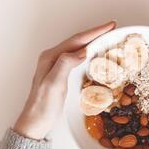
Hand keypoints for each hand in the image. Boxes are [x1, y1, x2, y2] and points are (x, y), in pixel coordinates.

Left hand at [14, 21, 115, 139]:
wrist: (36, 121)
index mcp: (51, 57)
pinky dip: (89, 52)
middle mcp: (53, 58)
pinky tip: (95, 54)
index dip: (94, 32)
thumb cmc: (43, 105)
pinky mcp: (61, 73)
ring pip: (78, 48)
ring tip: (107, 37)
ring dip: (93, 41)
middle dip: (96, 34)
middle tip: (112, 28)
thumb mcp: (54, 84)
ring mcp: (57, 65)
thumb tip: (83, 51)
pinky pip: (77, 57)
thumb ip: (66, 64)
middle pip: (78, 41)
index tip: (110, 26)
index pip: (77, 40)